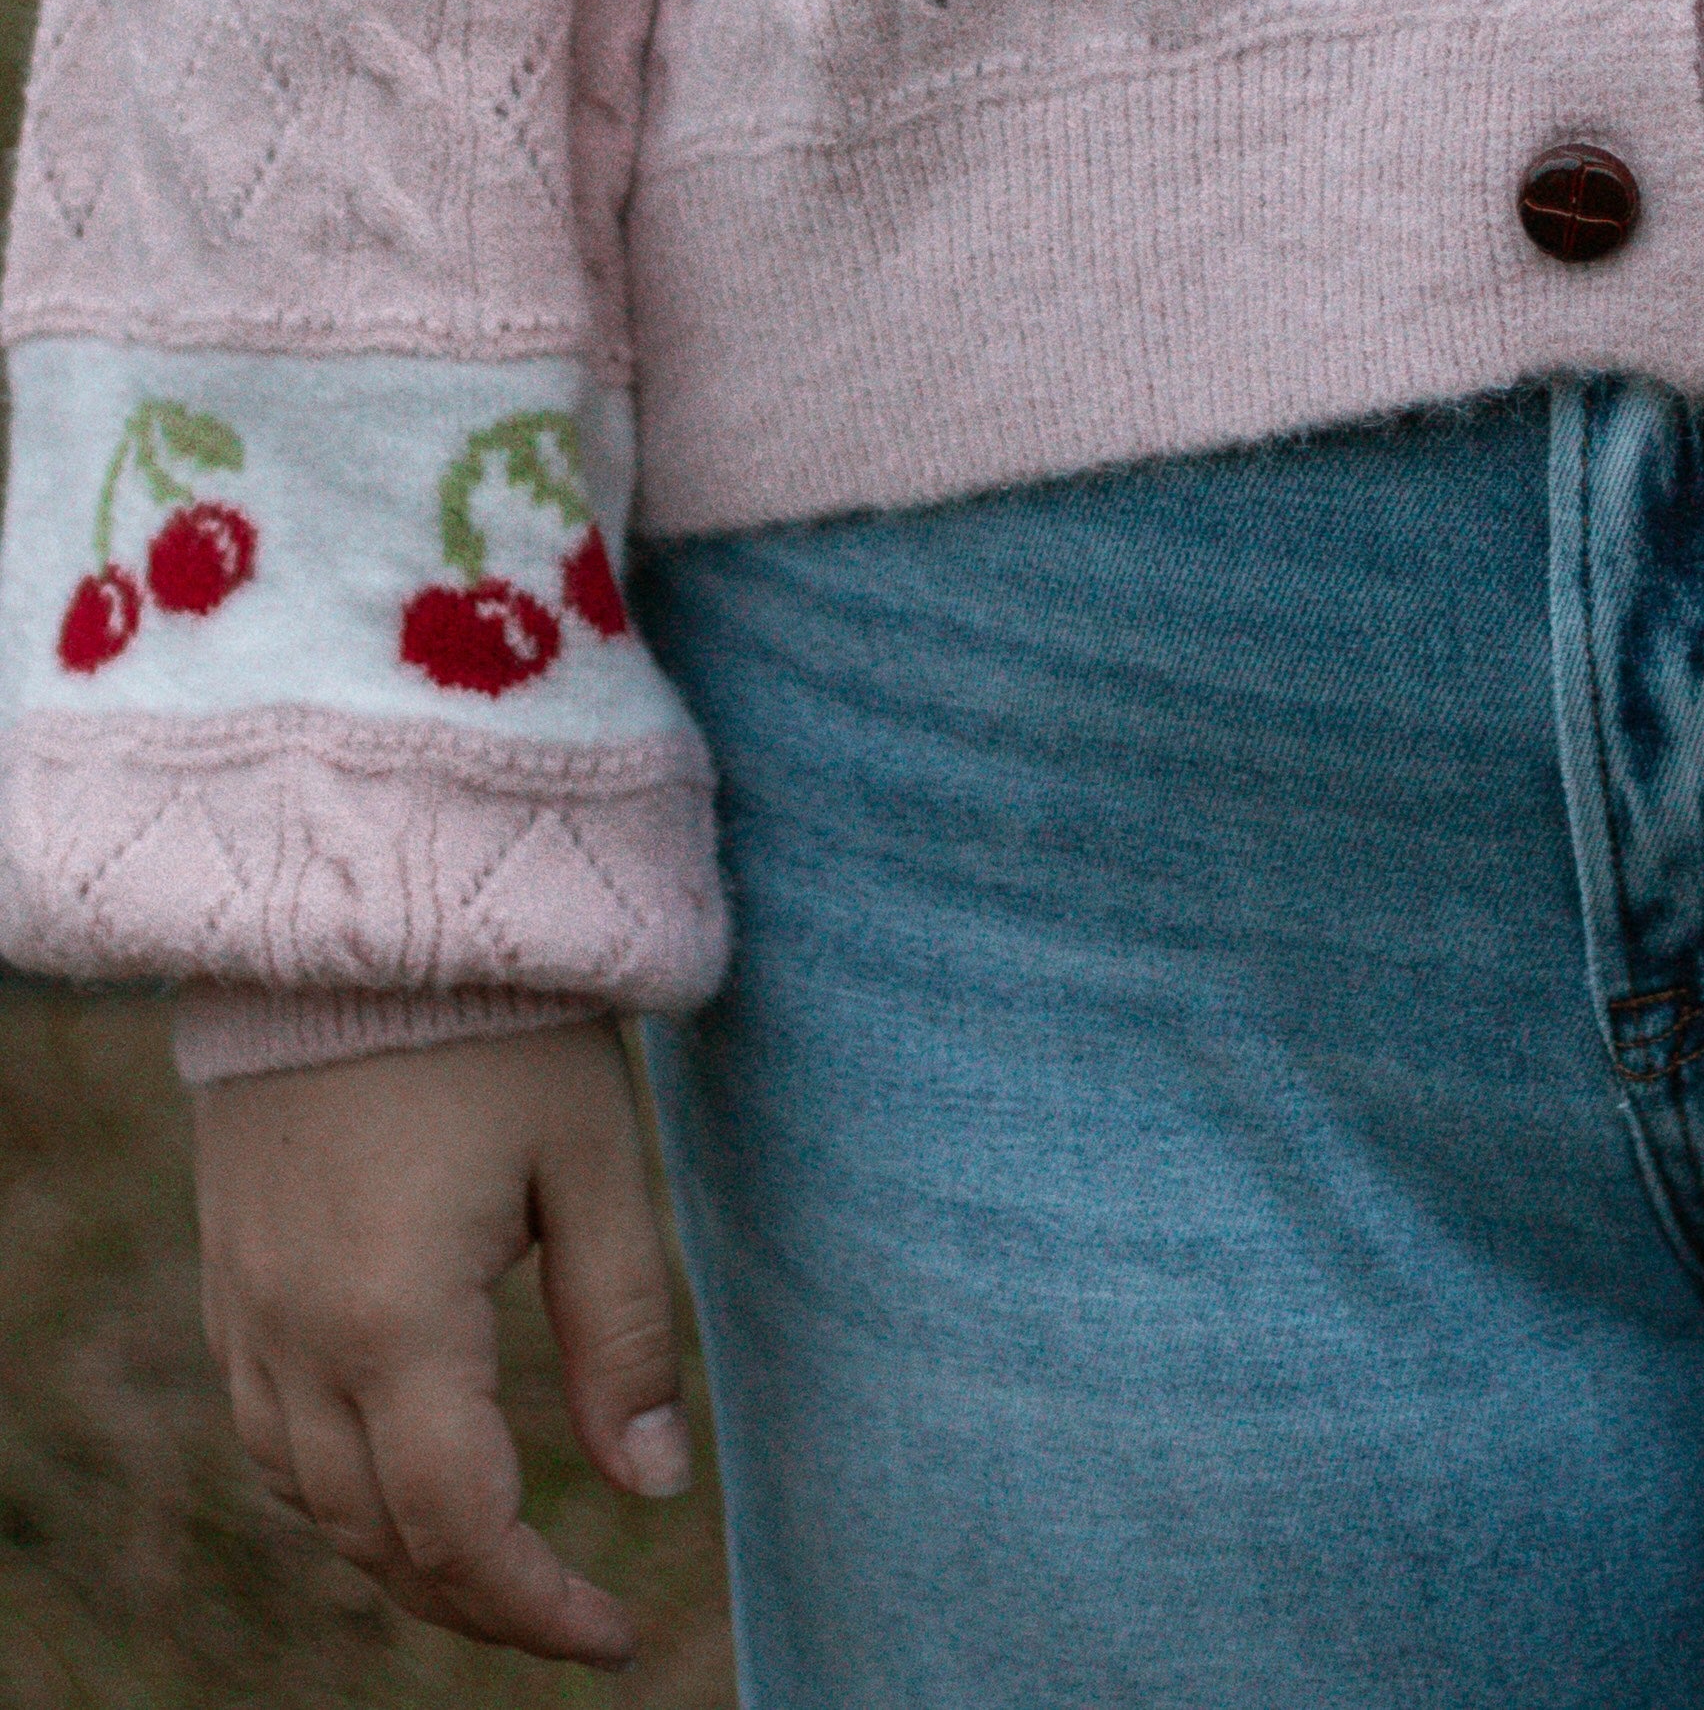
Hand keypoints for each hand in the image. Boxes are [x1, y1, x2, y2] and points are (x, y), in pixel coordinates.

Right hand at [191, 1019, 691, 1666]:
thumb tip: (653, 1490)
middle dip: (479, 1601)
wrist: (356, 889)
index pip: (461, 1531)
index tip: (621, 1639)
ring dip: (401, 1555)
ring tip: (503, 1566)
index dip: (540, 1609)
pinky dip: (335, 1488)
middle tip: (576, 1618)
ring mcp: (245, 1309)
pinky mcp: (229, 1271)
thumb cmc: (499, 1013)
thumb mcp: (596, 1160)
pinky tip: (402, 1475)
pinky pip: (267, 1433)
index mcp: (394, 1322)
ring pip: (310, 1501)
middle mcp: (296, 1338)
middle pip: (378, 1540)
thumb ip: (622, 1331)